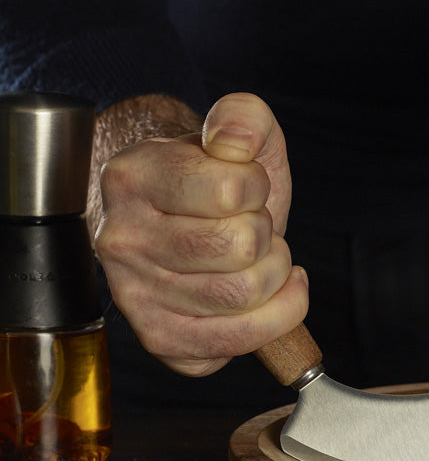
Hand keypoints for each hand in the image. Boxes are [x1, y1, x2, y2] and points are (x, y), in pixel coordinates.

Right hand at [94, 92, 307, 376]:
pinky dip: (274, 319)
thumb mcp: (236, 135)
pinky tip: (267, 296)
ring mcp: (135, 296)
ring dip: (274, 276)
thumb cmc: (213, 182)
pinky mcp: (160, 339)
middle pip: (240, 249)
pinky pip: (235, 343)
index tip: (245, 188)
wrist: (182, 222)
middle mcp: (121, 241)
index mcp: (133, 178)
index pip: (233, 191)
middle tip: (252, 228)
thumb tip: (233, 141)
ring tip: (258, 260)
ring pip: (243, 296)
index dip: (257, 188)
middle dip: (267, 235)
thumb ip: (243, 117)